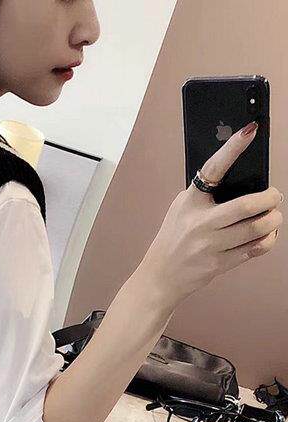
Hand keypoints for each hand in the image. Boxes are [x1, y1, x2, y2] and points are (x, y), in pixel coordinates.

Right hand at [140, 123, 282, 307]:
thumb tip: (241, 180)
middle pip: (246, 206)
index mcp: (190, 202)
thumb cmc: (173, 239)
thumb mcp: (181, 209)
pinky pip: (254, 250)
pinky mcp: (218, 264)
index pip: (213, 169)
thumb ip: (205, 194)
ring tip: (274, 217)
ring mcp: (209, 245)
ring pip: (256, 229)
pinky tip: (267, 235)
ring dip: (272, 220)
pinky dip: (267, 240)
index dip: (232, 148)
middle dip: (270, 199)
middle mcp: (199, 223)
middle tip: (275, 196)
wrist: (161, 276)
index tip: (250, 130)